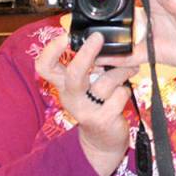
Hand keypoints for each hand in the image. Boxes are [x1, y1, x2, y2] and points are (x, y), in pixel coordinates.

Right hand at [35, 31, 137, 175]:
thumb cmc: (97, 104)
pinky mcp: (102, 120)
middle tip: (98, 38)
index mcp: (63, 85)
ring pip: (105, 82)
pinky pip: (119, 95)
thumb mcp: (87, 85)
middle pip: (73, 73)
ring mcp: (86, 110)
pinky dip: (126, 90)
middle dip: (86, 53)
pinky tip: (126, 91)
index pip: (44, 67)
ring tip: (131, 67)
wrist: (103, 141)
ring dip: (121, 71)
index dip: (50, 49)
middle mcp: (70, 97)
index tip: (65, 34)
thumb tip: (100, 39)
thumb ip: (90, 66)